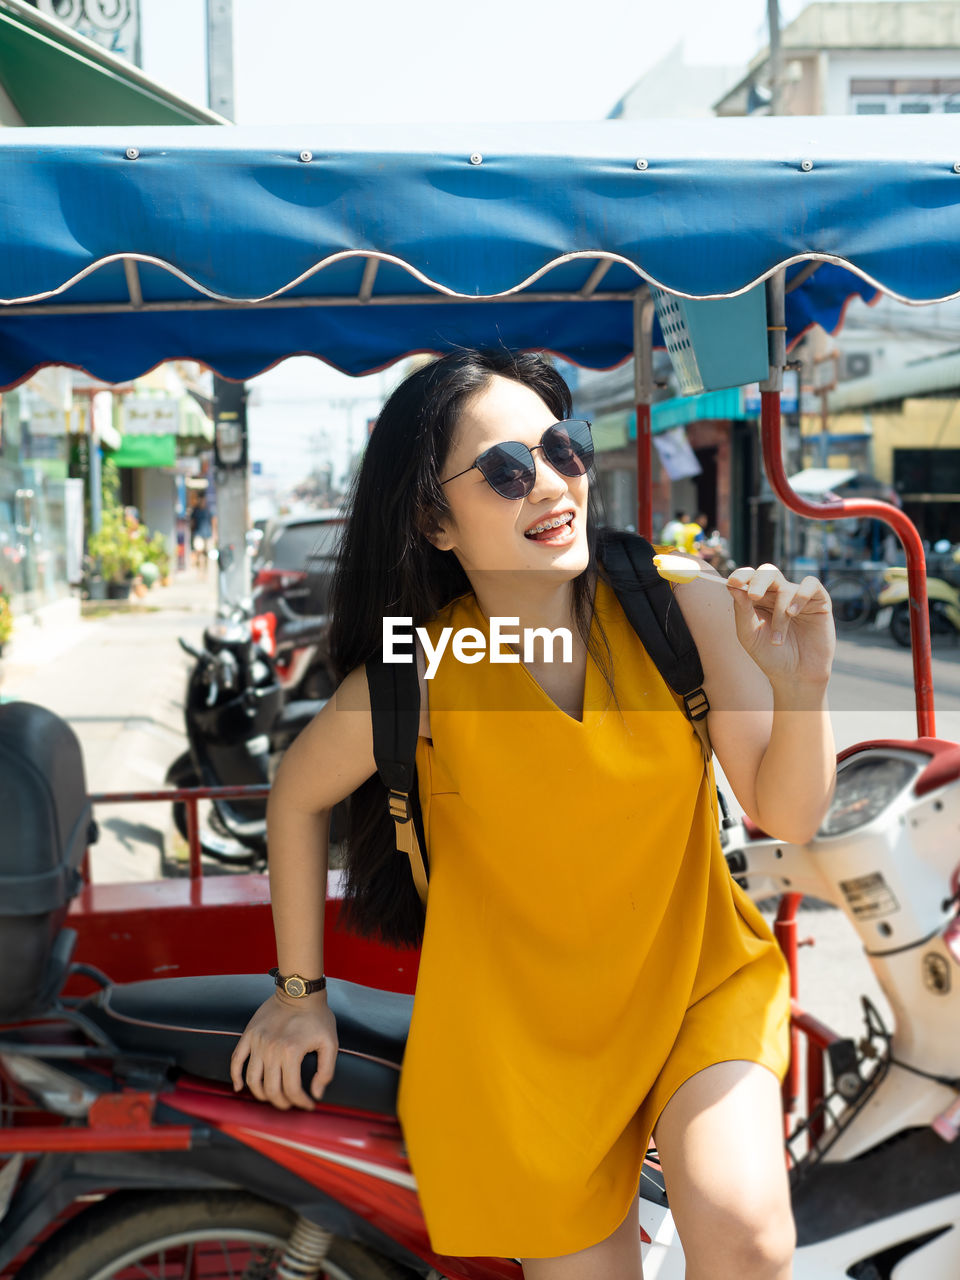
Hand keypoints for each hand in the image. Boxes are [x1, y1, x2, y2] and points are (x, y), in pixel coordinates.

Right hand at [229, 990, 337, 1111]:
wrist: (300, 990)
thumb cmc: (317, 1016)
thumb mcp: (330, 1042)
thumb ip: (326, 1071)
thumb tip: (317, 1093)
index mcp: (291, 1053)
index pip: (292, 1089)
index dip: (301, 1102)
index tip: (308, 1104)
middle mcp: (271, 1050)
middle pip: (271, 1089)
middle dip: (281, 1103)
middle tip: (290, 1104)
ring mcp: (257, 1043)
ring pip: (252, 1080)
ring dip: (261, 1094)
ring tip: (272, 1097)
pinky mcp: (248, 1035)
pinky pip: (236, 1060)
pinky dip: (236, 1076)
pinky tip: (240, 1087)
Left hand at [726, 564, 834, 687]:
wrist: (796, 676)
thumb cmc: (770, 656)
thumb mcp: (749, 635)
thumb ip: (742, 611)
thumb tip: (733, 586)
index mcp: (758, 600)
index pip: (749, 577)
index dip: (741, 575)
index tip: (732, 582)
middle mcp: (777, 594)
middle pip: (768, 572)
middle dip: (758, 581)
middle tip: (753, 596)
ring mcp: (798, 597)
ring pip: (786, 588)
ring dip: (780, 613)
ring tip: (777, 639)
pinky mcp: (819, 601)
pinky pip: (811, 584)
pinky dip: (801, 595)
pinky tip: (793, 613)